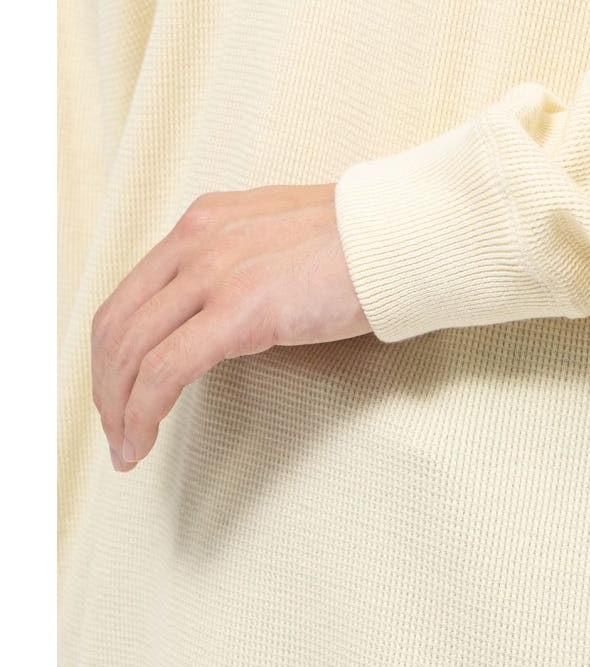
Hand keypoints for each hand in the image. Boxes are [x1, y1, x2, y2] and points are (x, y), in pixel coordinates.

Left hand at [91, 184, 371, 471]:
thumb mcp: (282, 237)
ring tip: (127, 445)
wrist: (404, 236)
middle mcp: (199, 239)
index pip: (134, 291)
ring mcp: (217, 271)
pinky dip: (142, 412)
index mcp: (207, 221)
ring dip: (119, 407)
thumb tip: (229, 313)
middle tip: (116, 426)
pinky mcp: (240, 309)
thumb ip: (243, 263)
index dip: (115, 349)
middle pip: (119, 322)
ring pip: (131, 349)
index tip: (122, 388)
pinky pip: (166, 371)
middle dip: (107, 385)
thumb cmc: (363, 243)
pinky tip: (142, 440)